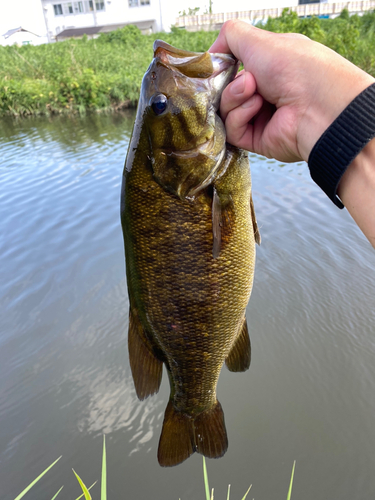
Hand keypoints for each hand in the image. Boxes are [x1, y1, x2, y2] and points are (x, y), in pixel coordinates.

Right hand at [209, 20, 374, 162]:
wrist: (316, 104)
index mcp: (271, 67)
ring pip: (225, 110)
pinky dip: (240, 116)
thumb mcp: (259, 40)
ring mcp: (261, 118)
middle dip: (230, 82)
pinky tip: (257, 107)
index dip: (224, 67)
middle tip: (248, 79)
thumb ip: (231, 36)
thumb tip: (212, 52)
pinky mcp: (257, 140)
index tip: (218, 64)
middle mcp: (267, 93)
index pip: (235, 68)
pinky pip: (232, 130)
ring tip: (253, 91)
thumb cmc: (295, 68)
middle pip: (226, 90)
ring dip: (234, 97)